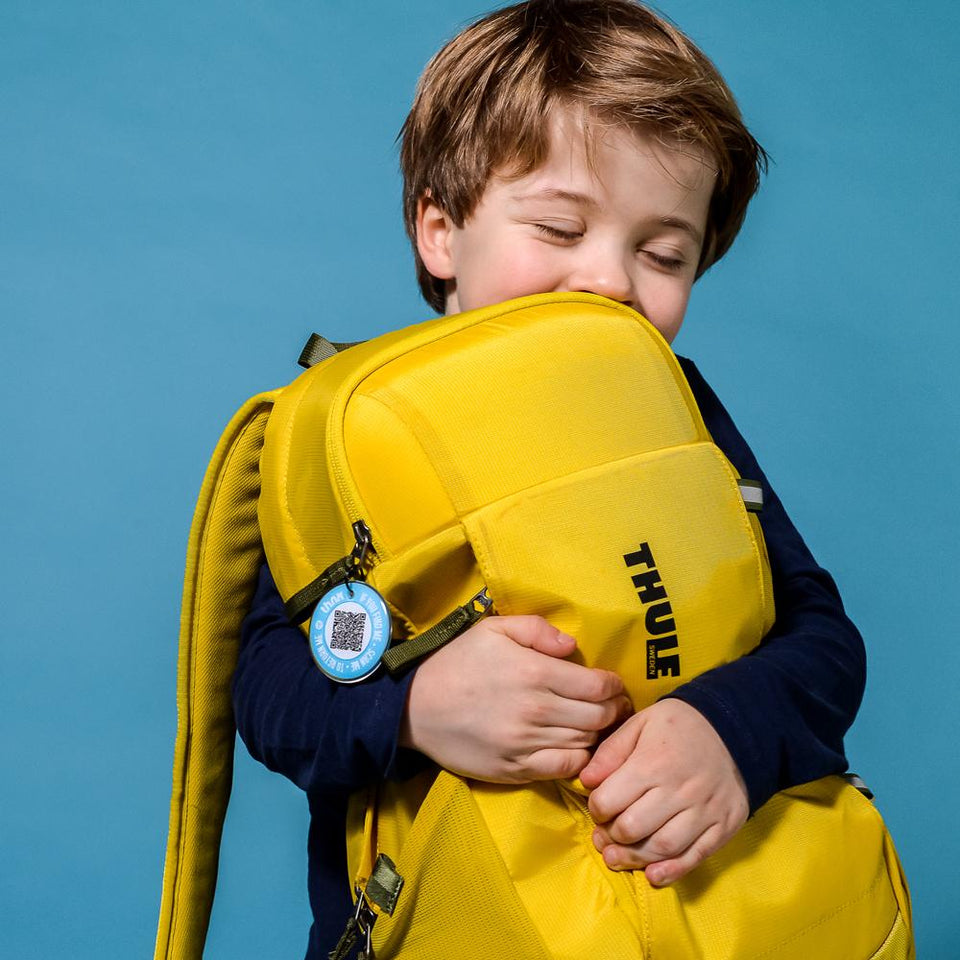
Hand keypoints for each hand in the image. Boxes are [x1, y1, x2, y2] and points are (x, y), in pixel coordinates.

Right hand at [400, 615, 630, 782]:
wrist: (415, 706)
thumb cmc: (458, 662)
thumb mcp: (493, 629)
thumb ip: (537, 629)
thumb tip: (572, 646)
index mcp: (535, 672)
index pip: (598, 686)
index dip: (615, 686)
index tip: (615, 685)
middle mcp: (537, 710)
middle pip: (599, 717)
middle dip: (614, 710)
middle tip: (616, 706)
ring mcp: (527, 743)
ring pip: (586, 743)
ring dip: (599, 734)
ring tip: (597, 725)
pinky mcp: (516, 769)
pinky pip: (564, 768)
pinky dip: (579, 760)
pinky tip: (576, 748)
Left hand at [579, 698, 747, 885]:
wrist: (734, 727)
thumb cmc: (679, 725)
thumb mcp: (640, 724)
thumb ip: (611, 752)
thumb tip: (586, 781)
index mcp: (653, 763)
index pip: (610, 801)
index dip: (596, 809)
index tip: (598, 807)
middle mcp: (678, 790)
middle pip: (632, 829)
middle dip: (611, 836)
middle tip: (605, 834)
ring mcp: (704, 811)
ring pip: (662, 848)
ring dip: (634, 859)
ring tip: (617, 857)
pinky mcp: (723, 826)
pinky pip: (695, 856)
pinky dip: (672, 871)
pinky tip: (652, 874)